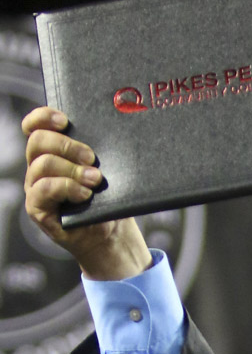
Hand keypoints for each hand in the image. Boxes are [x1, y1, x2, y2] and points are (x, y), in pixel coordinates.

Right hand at [22, 106, 151, 279]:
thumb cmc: (110, 203)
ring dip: (71, 169)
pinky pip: (43, 189)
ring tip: (95, 179)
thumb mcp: (108, 173)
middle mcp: (38, 167)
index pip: (35, 127)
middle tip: (92, 158)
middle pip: (38, 141)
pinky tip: (84, 194)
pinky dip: (66, 188)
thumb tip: (114, 132)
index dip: (44, 117)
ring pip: (42, 164)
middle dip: (67, 145)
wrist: (112, 237)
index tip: (65, 120)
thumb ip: (101, 154)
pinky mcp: (37, 208)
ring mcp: (35, 187)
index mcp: (52, 153)